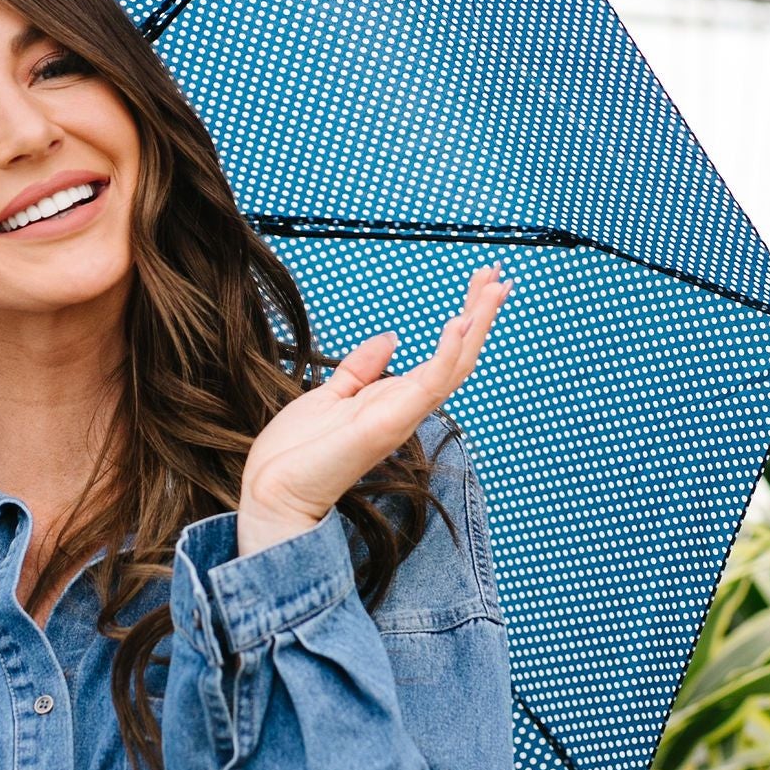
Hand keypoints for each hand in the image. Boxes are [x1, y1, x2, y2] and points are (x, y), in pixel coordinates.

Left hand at [238, 265, 509, 556]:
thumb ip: (361, 369)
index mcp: (394, 401)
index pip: (443, 357)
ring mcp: (401, 417)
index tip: (479, 282)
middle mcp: (406, 409)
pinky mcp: (387, 425)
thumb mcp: (330, 395)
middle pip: (459, 358)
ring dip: (476, 325)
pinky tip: (459, 323)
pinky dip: (447, 353)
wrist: (271, 493)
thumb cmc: (296, 455)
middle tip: (499, 276)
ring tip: (493, 287)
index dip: (465, 319)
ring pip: (455, 367)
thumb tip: (391, 340)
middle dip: (480, 315)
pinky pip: (428, 386)